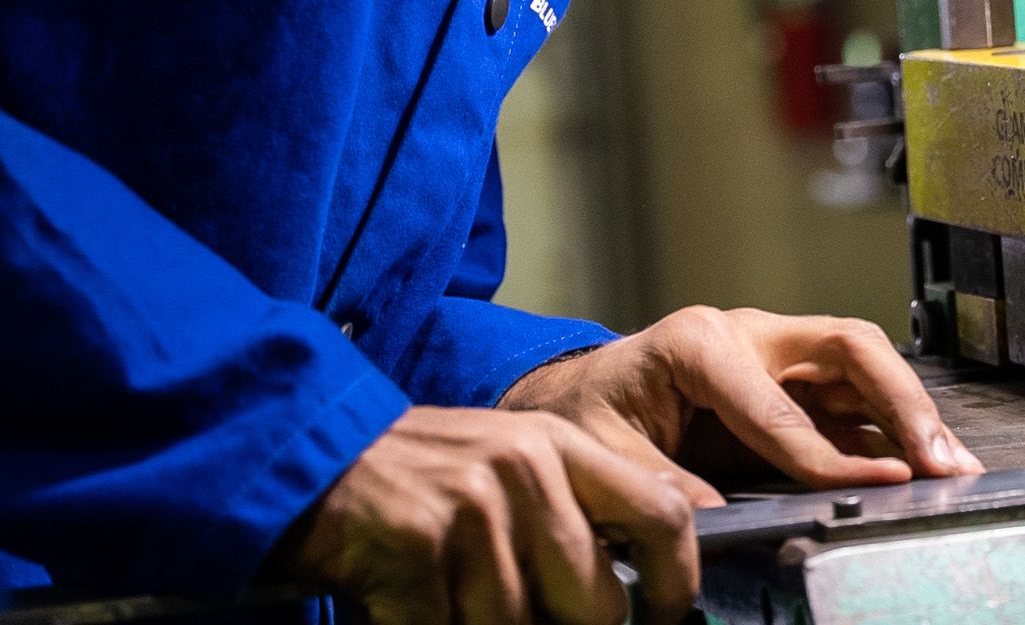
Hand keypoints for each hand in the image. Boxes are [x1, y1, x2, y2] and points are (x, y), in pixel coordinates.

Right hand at [271, 405, 697, 624]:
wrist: (319, 457)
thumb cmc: (432, 481)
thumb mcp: (517, 466)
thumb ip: (577, 514)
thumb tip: (635, 598)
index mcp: (564, 445)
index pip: (664, 513)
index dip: (677, 582)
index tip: (664, 619)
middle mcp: (528, 467)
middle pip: (596, 601)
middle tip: (526, 613)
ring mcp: (473, 504)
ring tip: (455, 599)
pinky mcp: (416, 543)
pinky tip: (413, 608)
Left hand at [502, 307, 983, 491]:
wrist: (583, 394)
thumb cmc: (591, 414)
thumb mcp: (603, 452)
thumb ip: (658, 484)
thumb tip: (716, 522)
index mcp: (700, 343)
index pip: (777, 406)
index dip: (824, 455)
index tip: (870, 489)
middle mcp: (752, 335)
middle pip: (848, 347)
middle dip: (900, 401)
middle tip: (938, 459)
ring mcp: (779, 353)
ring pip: (866, 368)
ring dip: (914, 413)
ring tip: (955, 466)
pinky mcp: (795, 382)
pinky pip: (857, 403)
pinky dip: (896, 433)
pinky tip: (929, 464)